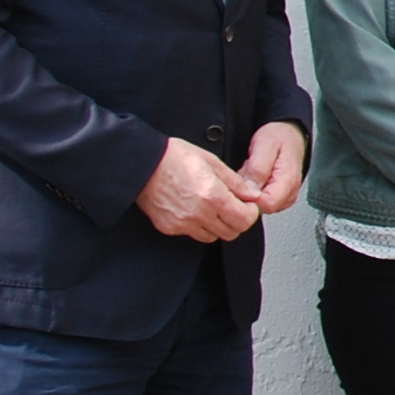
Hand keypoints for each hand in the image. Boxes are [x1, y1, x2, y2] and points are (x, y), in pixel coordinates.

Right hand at [140, 138, 261, 242]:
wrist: (141, 163)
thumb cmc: (173, 157)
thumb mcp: (210, 161)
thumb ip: (235, 182)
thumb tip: (252, 195)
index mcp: (212, 195)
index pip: (244, 220)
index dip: (250, 213)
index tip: (247, 204)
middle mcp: (198, 213)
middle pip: (232, 233)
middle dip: (236, 221)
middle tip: (232, 206)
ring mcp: (182, 223)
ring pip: (213, 237)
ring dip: (218, 225)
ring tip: (211, 207)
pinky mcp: (169, 228)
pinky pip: (192, 234)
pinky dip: (198, 226)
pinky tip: (194, 209)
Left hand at [237, 122, 305, 216]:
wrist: (288, 134)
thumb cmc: (279, 137)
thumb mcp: (265, 145)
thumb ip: (258, 169)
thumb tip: (250, 191)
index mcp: (289, 181)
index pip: (266, 204)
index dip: (248, 197)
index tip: (239, 184)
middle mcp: (288, 194)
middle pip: (260, 208)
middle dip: (245, 194)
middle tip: (243, 174)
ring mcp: (283, 199)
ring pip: (257, 207)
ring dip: (247, 193)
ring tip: (248, 174)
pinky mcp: (277, 199)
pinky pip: (258, 203)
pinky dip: (250, 192)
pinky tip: (250, 180)